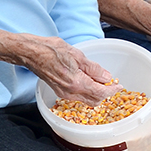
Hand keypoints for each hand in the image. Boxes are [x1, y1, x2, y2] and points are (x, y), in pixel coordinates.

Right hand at [0, 28, 121, 105]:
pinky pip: (78, 97)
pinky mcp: (59, 91)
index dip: (112, 91)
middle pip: (94, 100)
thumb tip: (106, 77)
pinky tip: (89, 82)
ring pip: (86, 100)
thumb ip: (93, 68)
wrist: (31, 53)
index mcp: (76, 83)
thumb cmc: (51, 50)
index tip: (119, 86)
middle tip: (112, 84)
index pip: (100, 93)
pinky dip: (87, 92)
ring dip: (96, 94)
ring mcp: (63, 93)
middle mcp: (70, 92)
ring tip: (101, 82)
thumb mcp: (77, 55)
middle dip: (105, 94)